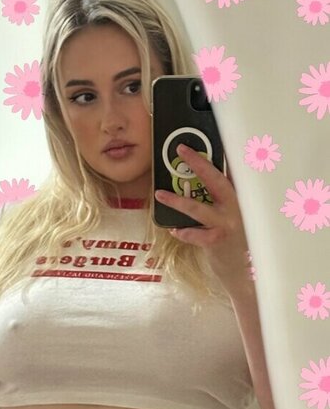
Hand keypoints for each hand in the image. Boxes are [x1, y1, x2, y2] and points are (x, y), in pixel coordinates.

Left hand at [155, 144, 250, 291]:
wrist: (248, 272)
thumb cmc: (238, 240)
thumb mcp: (236, 214)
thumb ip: (225, 196)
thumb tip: (204, 174)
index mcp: (242, 197)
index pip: (232, 170)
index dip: (221, 152)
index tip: (213, 136)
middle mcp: (238, 208)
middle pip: (216, 180)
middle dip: (198, 163)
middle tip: (181, 150)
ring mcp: (228, 224)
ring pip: (198, 208)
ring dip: (177, 200)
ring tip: (160, 194)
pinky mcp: (218, 241)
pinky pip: (196, 234)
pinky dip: (184, 231)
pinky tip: (175, 230)